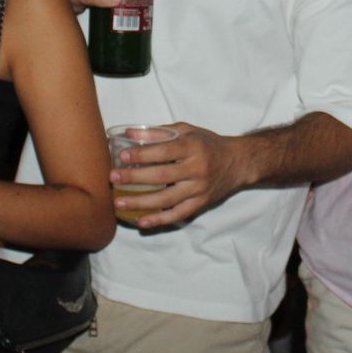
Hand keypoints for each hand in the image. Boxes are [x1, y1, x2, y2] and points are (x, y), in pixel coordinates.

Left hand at [110, 123, 249, 228]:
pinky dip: (158, 220)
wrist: (238, 162)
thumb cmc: (208, 144)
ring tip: (118, 203)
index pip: (164, 151)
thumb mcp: (188, 131)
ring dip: (140, 203)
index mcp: (193, 147)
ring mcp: (199, 189)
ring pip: (166, 199)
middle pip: (162, 176)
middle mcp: (197, 169)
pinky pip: (177, 215)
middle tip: (113, 178)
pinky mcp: (200, 204)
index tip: (122, 156)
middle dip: (135, 178)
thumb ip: (160, 132)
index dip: (142, 155)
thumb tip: (130, 133)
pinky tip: (140, 222)